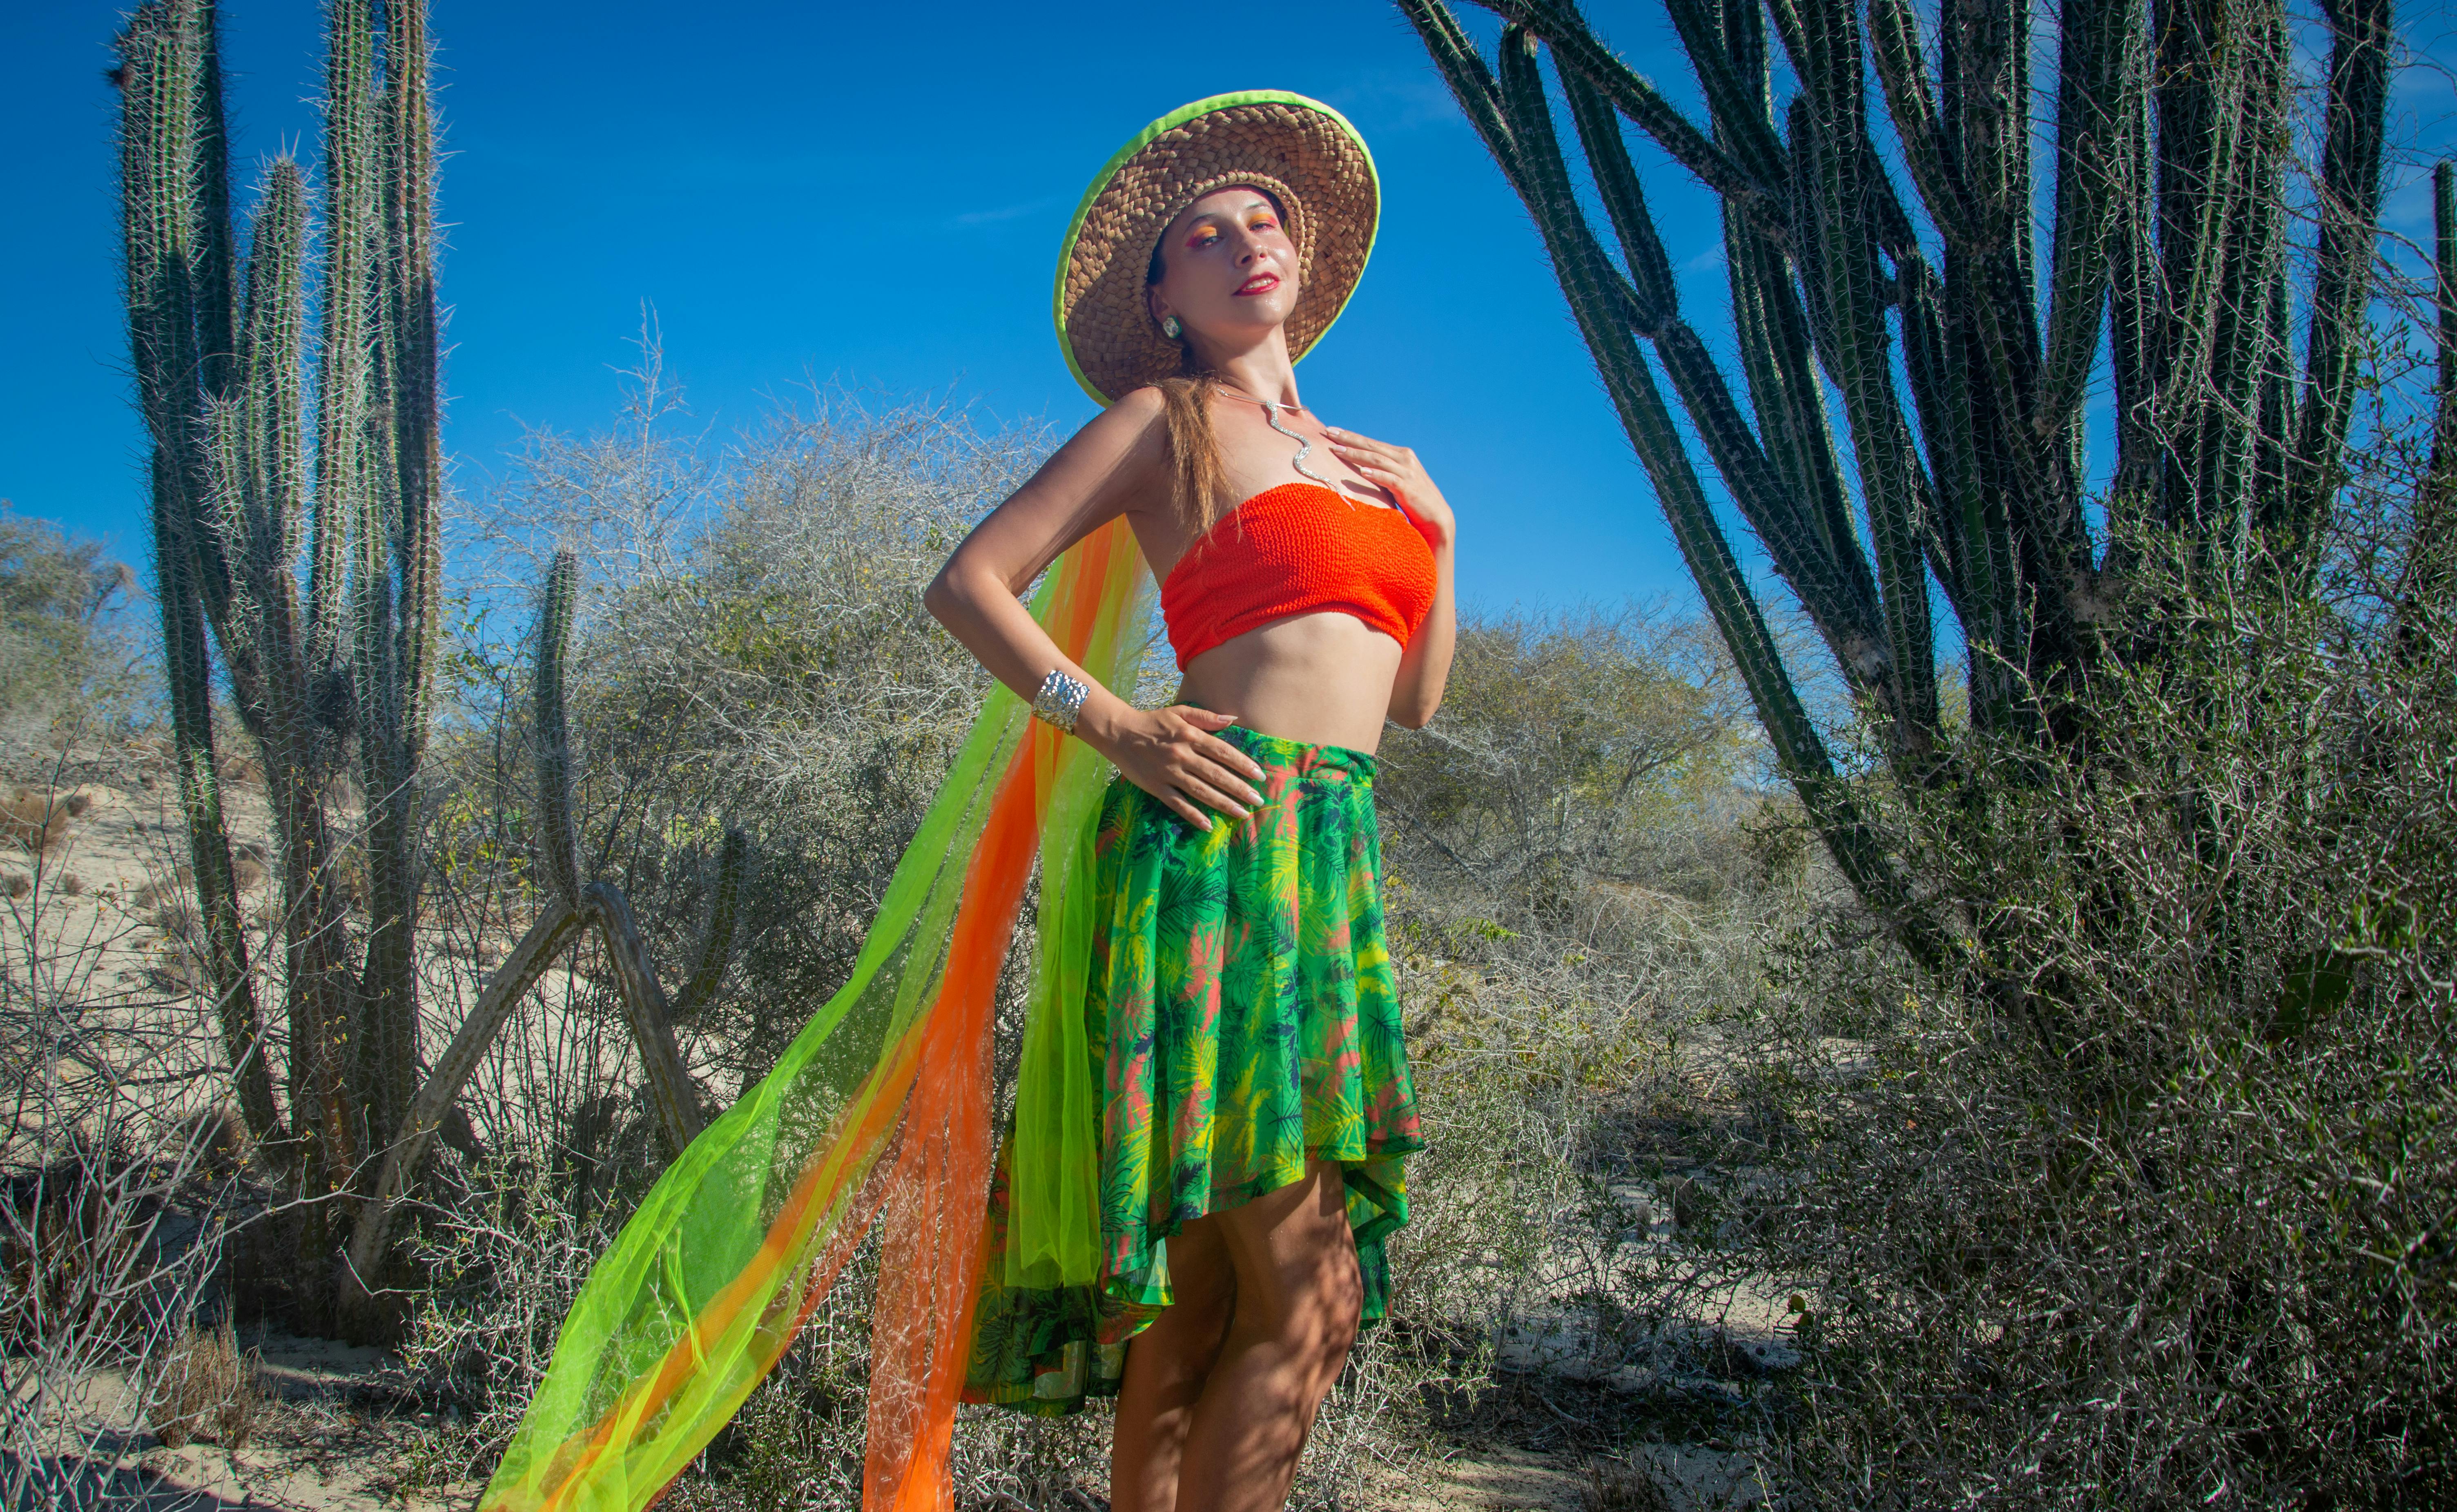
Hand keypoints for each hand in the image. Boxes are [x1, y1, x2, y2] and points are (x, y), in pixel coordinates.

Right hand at [1083, 704, 1267, 831]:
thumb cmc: (1152, 721)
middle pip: (1216, 774)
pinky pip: (1177, 804)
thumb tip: (1233, 719)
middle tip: (1258, 800)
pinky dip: (1193, 815)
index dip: (1243, 764)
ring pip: (1201, 791)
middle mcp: (1182, 755)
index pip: (1223, 752)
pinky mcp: (1156, 787)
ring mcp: (1169, 772)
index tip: (1259, 775)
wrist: (1118, 732)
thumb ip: (1207, 717)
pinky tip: (1208, 825)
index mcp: (1190, 736)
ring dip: (1223, 804)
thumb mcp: (1179, 712)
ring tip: (1242, 814)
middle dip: (1240, 788)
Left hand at [1323, 427, 1454, 548]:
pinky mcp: (1408, 488)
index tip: (1331, 430)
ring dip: (1356, 454)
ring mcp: (1407, 472)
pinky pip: (1389, 478)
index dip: (1351, 436)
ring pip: (1377, 459)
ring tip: (1337, 450)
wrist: (1436, 518)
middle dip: (1349, 439)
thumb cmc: (1413, 501)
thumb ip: (1382, 471)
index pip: (1371, 443)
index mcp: (1401, 454)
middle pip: (1371, 446)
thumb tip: (1359, 468)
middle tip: (1329, 433)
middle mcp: (1405, 458)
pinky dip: (1376, 474)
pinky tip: (1362, 472)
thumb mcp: (1396, 481)